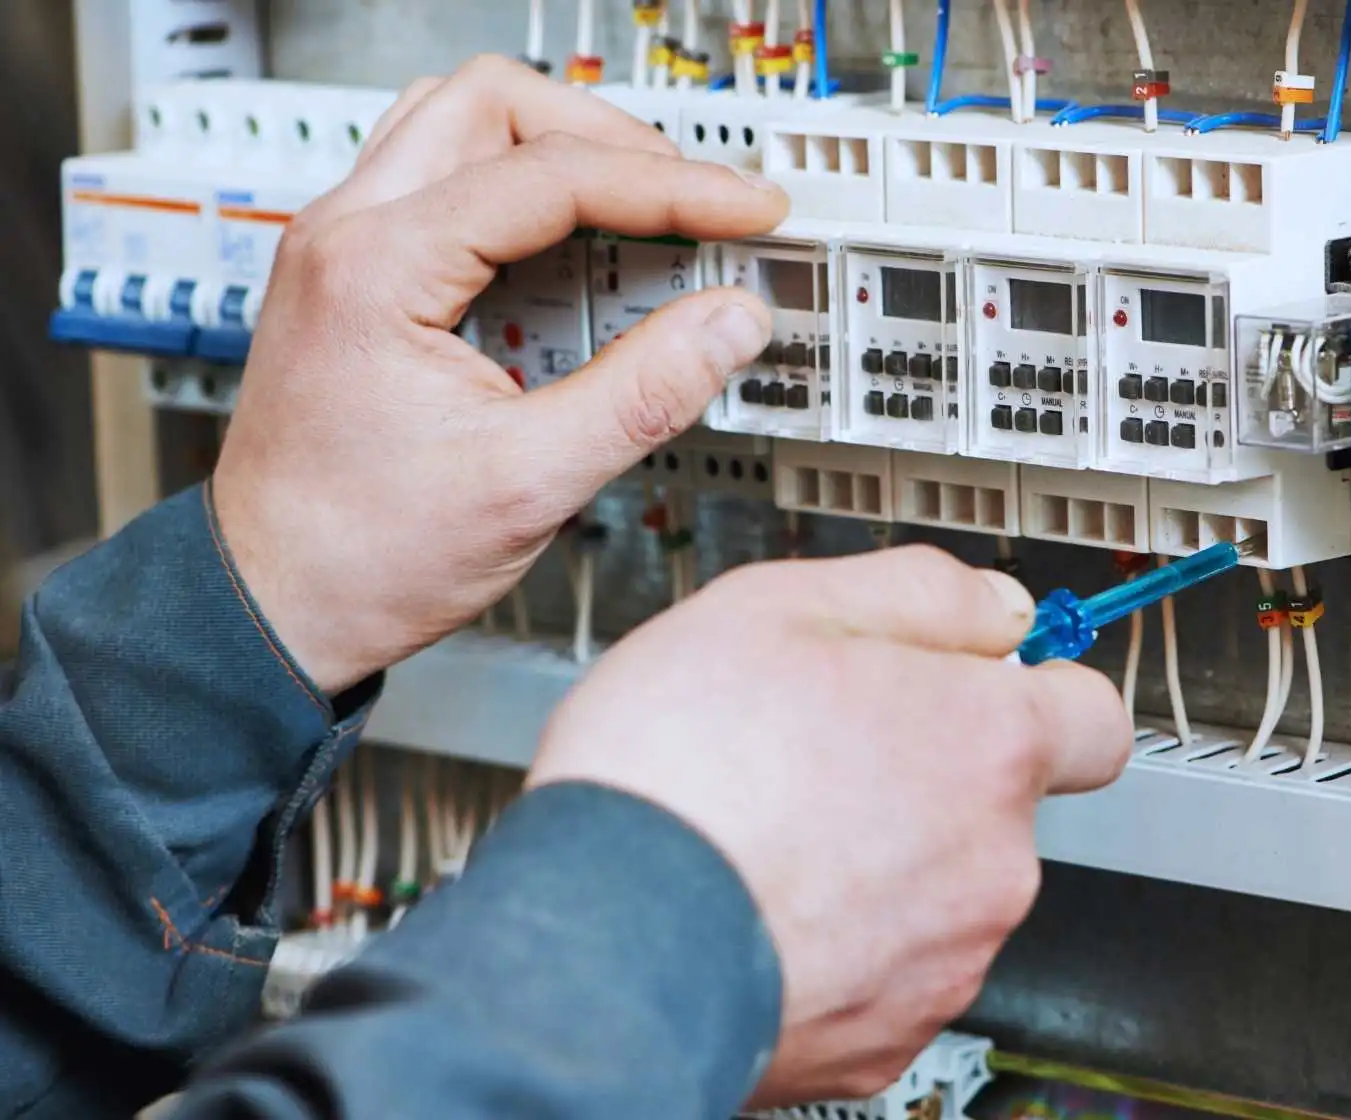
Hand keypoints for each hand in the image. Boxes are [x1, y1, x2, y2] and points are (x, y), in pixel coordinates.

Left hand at [212, 56, 789, 693]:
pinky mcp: (359, 275)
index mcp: (377, 270)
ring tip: (643, 218)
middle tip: (692, 202)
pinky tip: (579, 262)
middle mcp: (345, 234)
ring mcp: (345, 247)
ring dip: (563, 154)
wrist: (275, 604)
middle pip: (496, 105)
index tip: (745, 211)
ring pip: (465, 126)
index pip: (551, 175)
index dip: (671, 186)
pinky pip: (449, 184)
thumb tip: (729, 324)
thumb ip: (644, 391)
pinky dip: (526, 198)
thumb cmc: (360, 556)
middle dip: (612, 142)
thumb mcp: (531, 482)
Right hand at [527, 546, 1132, 1104]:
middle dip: (927, 774)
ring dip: (879, 859)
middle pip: (999, 804)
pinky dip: (837, 942)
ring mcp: (946, 961)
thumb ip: (916, 594)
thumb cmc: (674, 780)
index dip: (1039, 691)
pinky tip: (757, 908)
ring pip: (940, 890)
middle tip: (818, 752)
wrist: (600, 951)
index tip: (989, 685)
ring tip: (768, 834)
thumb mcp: (780, 606)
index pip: (1094, 716)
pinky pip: (886, 972)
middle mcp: (992, 861)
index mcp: (986, 744)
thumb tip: (993, 608)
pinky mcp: (887, 1039)